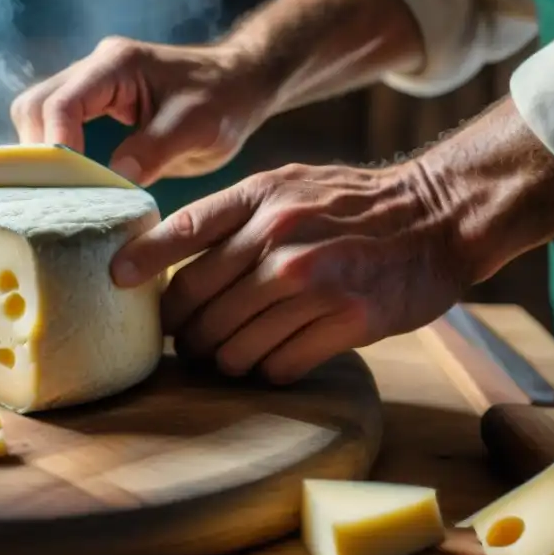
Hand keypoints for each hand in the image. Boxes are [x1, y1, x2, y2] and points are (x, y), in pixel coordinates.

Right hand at [10, 36, 269, 186]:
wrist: (240, 84)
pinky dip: (54, 153)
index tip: (67, 185)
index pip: (62, 103)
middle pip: (35, 105)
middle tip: (56, 193)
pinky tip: (68, 182)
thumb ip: (154, 150)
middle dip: (37, 150)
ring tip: (61, 191)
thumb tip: (112, 179)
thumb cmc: (224, 99)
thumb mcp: (197, 128)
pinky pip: (55, 125)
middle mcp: (94, 68)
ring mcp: (90, 84)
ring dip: (42, 153)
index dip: (56, 145)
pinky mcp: (93, 104)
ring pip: (37, 114)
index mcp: (117, 65)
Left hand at [110, 161, 468, 383]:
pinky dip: (267, 369)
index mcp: (260, 198)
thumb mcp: (286, 185)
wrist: (437, 217)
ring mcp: (314, 280)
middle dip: (183, 332)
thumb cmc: (349, 205)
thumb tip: (165, 256)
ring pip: (233, 345)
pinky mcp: (347, 319)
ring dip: (223, 359)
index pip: (182, 231)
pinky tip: (274, 358)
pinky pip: (277, 365)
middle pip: (198, 304)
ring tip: (229, 355)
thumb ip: (231, 217)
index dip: (142, 262)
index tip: (116, 281)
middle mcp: (280, 238)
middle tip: (185, 342)